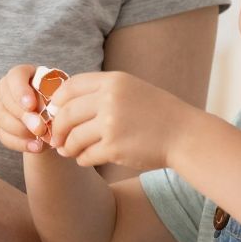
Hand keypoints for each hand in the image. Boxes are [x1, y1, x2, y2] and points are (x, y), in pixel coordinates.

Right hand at [0, 64, 49, 155]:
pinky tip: (36, 147)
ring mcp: (0, 108)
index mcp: (21, 74)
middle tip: (40, 128)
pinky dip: (21, 144)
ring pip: (3, 119)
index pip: (15, 76)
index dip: (21, 91)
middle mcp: (6, 89)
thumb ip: (54, 98)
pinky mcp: (0, 126)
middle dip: (24, 116)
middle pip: (7, 100)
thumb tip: (50, 114)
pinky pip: (4, 136)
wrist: (52, 117)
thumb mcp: (59, 94)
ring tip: (41, 139)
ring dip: (22, 131)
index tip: (31, 105)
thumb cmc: (57, 99)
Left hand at [44, 71, 193, 172]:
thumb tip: (62, 104)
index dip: (57, 101)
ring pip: (73, 138)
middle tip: (56, 138)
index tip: (55, 112)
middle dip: (58, 128)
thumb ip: (102, 92)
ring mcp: (112, 124)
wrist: (185, 135)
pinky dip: (83, 159)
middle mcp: (110, 99)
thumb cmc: (157, 113)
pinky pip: (86, 155)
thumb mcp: (131, 89)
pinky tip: (87, 159)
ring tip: (69, 151)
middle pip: (66, 114)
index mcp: (114, 81)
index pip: (70, 86)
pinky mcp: (115, 148)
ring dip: (68, 147)